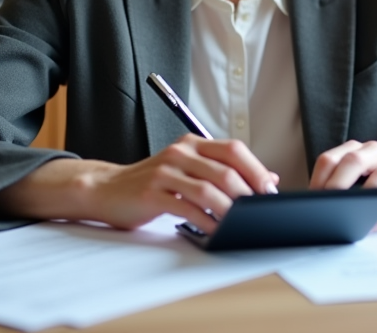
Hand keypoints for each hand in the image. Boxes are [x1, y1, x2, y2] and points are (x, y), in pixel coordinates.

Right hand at [0, 134, 278, 231]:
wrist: (107, 189)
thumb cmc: (153, 182)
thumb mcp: (188, 169)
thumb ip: (223, 171)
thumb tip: (268, 179)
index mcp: (193, 143)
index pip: (233, 149)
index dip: (255, 169)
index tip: (269, 190)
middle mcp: (180, 152)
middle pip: (224, 170)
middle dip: (247, 193)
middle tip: (258, 211)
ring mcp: (165, 171)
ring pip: (208, 190)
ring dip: (229, 211)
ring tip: (240, 224)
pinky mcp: (152, 193)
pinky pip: (186, 208)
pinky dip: (205, 222)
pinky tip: (214, 231)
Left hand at [308, 140, 376, 230]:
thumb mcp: (362, 180)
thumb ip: (342, 186)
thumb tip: (311, 210)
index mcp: (358, 150)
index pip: (330, 159)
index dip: (316, 180)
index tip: (308, 202)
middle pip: (352, 161)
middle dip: (335, 185)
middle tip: (324, 206)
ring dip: (362, 197)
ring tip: (347, 215)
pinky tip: (371, 225)